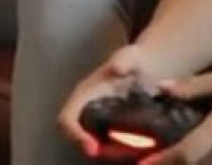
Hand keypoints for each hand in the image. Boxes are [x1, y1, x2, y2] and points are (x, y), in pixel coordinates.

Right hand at [58, 43, 164, 160]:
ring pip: (93, 143)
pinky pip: (106, 144)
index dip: (74, 135)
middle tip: (117, 154)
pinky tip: (136, 150)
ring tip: (130, 152)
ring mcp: (96, 119)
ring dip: (109, 152)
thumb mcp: (130, 56)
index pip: (67, 119)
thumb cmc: (134, 59)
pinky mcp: (108, 127)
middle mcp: (85, 109)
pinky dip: (118, 151)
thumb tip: (117, 69)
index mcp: (84, 94)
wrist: (144, 65)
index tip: (93, 148)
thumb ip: (124, 60)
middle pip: (78, 137)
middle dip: (94, 149)